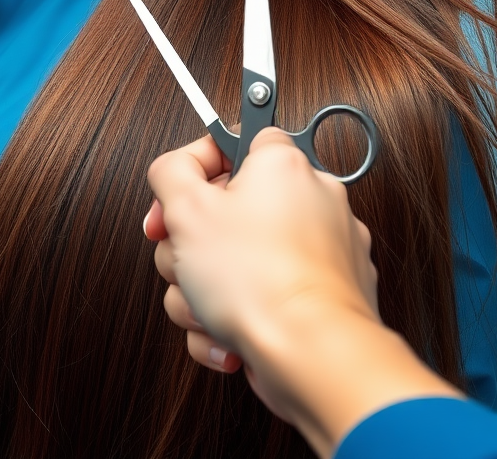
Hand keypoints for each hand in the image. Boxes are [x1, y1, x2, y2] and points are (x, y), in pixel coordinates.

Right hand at [145, 130, 456, 457]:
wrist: (312, 354)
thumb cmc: (259, 282)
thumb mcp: (186, 209)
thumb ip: (171, 172)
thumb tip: (175, 170)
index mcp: (283, 165)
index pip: (231, 141)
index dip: (192, 171)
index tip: (171, 201)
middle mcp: (314, 200)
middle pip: (229, 209)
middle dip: (192, 245)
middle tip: (184, 263)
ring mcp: (325, 251)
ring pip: (241, 260)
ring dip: (208, 290)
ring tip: (208, 310)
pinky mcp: (325, 297)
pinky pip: (266, 297)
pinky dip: (241, 319)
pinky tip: (229, 338)